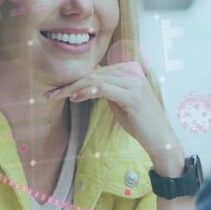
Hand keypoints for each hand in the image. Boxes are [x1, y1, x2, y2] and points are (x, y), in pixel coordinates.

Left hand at [45, 62, 182, 167]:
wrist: (160, 139)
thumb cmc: (139, 122)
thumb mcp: (119, 102)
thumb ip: (106, 89)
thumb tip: (85, 83)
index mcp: (130, 71)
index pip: (97, 71)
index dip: (76, 79)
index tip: (57, 89)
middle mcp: (132, 73)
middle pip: (94, 73)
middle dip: (70, 83)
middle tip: (51, 93)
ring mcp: (134, 83)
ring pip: (96, 79)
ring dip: (74, 87)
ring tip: (58, 96)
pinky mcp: (133, 96)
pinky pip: (104, 89)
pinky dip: (87, 92)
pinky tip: (75, 98)